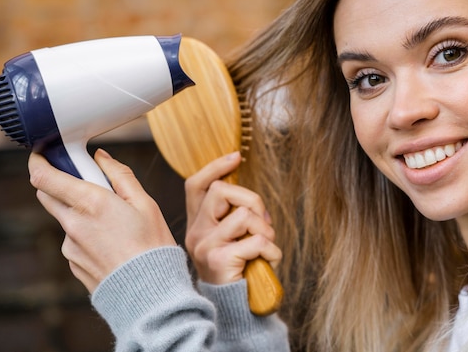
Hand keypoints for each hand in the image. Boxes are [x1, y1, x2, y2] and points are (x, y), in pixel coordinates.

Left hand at [28, 149, 176, 292]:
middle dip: (61, 184)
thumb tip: (101, 157)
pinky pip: (74, 240)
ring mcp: (69, 245)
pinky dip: (87, 235)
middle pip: (48, 195)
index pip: (45, 177)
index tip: (44, 154)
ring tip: (114, 225)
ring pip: (66, 218)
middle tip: (90, 185)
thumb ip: (120, 175)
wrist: (149, 292)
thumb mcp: (145, 203)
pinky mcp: (72, 262)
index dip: (39, 161)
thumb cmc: (152, 245)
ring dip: (80, 213)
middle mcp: (73, 223)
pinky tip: (112, 244)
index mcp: (91, 202)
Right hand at [184, 152, 281, 284]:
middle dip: (252, 200)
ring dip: (265, 231)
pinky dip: (272, 251)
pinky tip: (269, 261)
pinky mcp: (218, 259)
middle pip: (221, 191)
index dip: (215, 167)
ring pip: (244, 215)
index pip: (196, 185)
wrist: (234, 310)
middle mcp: (196, 232)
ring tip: (265, 248)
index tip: (236, 156)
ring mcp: (205, 245)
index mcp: (198, 224)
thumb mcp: (233, 240)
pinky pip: (256, 241)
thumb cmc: (239, 272)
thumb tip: (251, 199)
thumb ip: (234, 218)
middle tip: (263, 223)